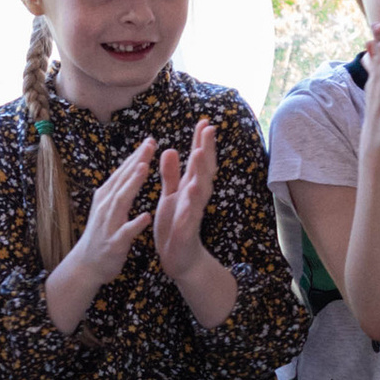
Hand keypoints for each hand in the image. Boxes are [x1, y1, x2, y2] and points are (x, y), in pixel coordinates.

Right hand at [47, 139, 156, 316]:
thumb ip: (119, 189)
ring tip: (144, 169)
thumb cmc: (101, 235)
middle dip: (136, 162)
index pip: (122, 172)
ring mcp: (108, 225)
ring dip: (132, 185)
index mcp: (106, 197)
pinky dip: (134, 224)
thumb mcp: (107, 207)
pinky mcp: (113, 243)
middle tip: (150, 144)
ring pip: (121, 201)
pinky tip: (145, 217)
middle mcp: (105, 207)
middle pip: (122, 180)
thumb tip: (130, 167)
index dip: (135, 156)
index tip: (149, 140)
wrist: (86, 266)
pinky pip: (125, 233)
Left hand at [150, 118, 221, 296]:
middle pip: (203, 170)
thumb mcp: (170, 195)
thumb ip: (171, 174)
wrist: (178, 258)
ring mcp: (193, 213)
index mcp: (190, 187)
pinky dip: (191, 203)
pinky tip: (191, 190)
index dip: (200, 142)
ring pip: (200, 190)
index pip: (197, 161)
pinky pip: (190, 215)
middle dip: (206, 150)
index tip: (204, 121)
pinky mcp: (187, 230)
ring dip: (200, 172)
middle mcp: (195, 197)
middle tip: (209, 129)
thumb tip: (170, 149)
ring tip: (199, 154)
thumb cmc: (175, 224)